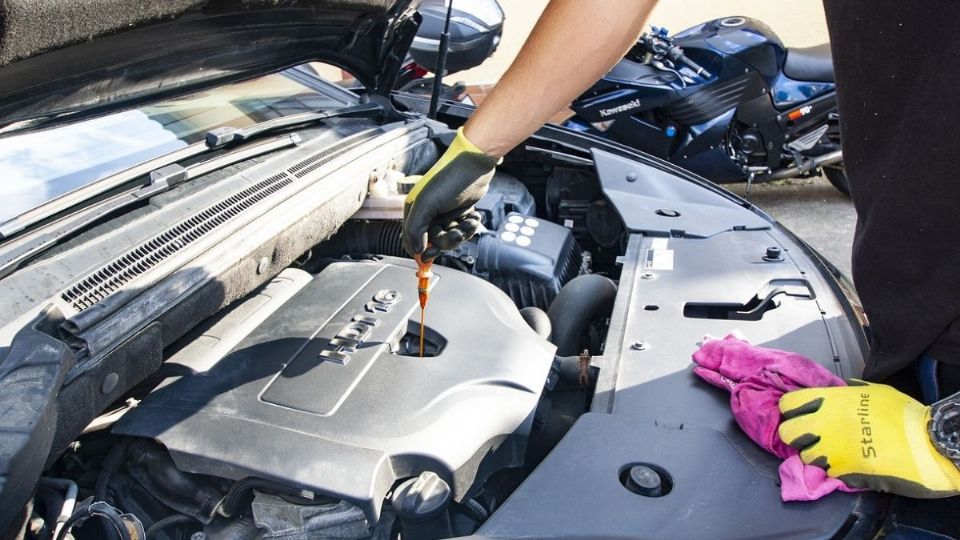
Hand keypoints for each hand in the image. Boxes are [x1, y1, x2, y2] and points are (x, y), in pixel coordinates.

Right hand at [401, 128, 498, 260]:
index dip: (421, 251)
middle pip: (434, 243)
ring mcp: (444, 214)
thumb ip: (416, 229)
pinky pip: (462, 230)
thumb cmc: (449, 180)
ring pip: (450, 238)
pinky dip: (469, 226)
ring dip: (462, 233)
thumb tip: (416, 250)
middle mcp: (428, 214)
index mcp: (415, 211)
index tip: (430, 256)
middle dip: (447, 241)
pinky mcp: (459, 213)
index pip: (411, 241)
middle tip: (456, 233)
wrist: (474, 165)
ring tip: (469, 221)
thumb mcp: (427, 205)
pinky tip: (474, 217)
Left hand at [779, 381, 959, 496]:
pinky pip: (826, 471)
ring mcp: (831, 450)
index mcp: (830, 401)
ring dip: (815, 454)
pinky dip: (833, 469)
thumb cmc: (902, 413)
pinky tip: (847, 464)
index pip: (788, 404)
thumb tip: (840, 389)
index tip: (800, 414)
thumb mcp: (873, 391)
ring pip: (805, 455)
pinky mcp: (841, 471)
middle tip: (811, 436)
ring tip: (831, 452)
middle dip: (796, 435)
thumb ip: (849, 390)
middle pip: (788, 433)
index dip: (792, 410)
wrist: (925, 444)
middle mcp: (823, 424)